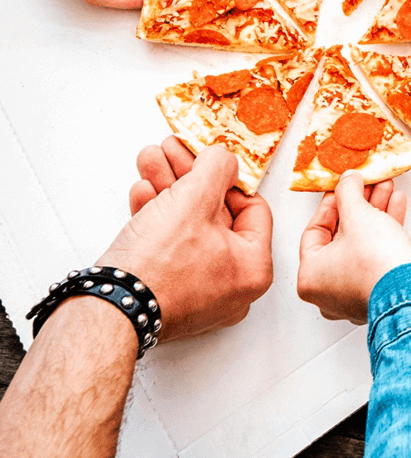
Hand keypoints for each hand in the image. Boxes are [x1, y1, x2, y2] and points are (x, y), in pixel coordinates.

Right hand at [98, 137, 272, 341]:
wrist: (109, 307)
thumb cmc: (157, 265)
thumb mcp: (194, 198)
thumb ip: (216, 169)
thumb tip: (224, 159)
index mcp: (254, 269)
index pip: (253, 209)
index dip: (228, 177)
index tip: (208, 159)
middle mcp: (232, 286)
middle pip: (215, 215)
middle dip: (188, 177)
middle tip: (173, 151)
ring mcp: (199, 294)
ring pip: (187, 228)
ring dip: (168, 190)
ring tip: (151, 160)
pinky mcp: (167, 294)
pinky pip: (170, 248)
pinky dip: (157, 218)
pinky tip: (143, 192)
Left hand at [297, 172, 410, 323]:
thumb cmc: (375, 262)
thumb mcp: (356, 214)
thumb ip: (348, 192)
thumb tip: (347, 180)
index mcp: (310, 277)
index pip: (315, 231)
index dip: (331, 203)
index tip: (343, 187)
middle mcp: (329, 290)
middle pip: (341, 236)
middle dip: (359, 205)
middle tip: (368, 185)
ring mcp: (356, 293)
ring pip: (362, 244)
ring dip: (376, 213)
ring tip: (387, 188)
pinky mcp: (381, 291)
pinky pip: (378, 255)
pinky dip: (386, 230)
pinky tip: (397, 205)